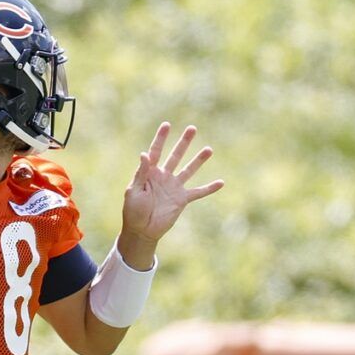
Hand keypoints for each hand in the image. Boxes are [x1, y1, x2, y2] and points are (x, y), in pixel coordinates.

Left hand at [119, 123, 224, 258]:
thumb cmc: (133, 211)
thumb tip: (144, 153)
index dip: (161, 138)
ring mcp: (174, 187)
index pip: (156, 151)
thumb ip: (141, 172)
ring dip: (199, 160)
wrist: (141, 230)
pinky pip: (198, 192)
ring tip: (209, 149)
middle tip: (192, 128)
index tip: (167, 124)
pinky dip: (209, 188)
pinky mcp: (182, 199)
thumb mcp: (134, 190)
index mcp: (149, 173)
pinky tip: (221, 182)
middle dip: (184, 142)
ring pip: (189, 170)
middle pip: (176, 156)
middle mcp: (164, 177)